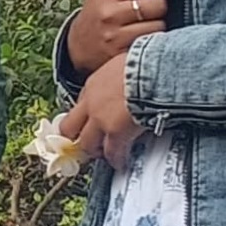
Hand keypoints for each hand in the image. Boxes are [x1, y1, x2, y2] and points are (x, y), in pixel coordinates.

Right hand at [66, 0, 170, 73]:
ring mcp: (115, 35)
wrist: (80, 45)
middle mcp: (109, 12)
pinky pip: (153, 41)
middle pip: (159, 3)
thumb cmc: (100, 7)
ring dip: (159, 22)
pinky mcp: (122, 53)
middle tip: (153, 6)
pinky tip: (146, 35)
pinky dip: (155, 38)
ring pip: (159, 24)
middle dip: (161, 3)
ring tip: (147, 21)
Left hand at [68, 53, 142, 169]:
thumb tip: (132, 73)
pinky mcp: (115, 133)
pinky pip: (112, 153)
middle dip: (78, 137)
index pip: (81, 103)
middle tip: (88, 143)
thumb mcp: (125, 63)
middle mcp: (91, 103)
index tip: (92, 119)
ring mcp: (100, 120)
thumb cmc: (147, 63)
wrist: (155, 71)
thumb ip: (120, 74)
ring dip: (96, 150)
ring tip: (105, 154)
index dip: (86, 115)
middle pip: (70, 127)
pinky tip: (121, 162)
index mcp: (94, 84)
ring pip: (87, 144)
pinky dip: (117, 160)